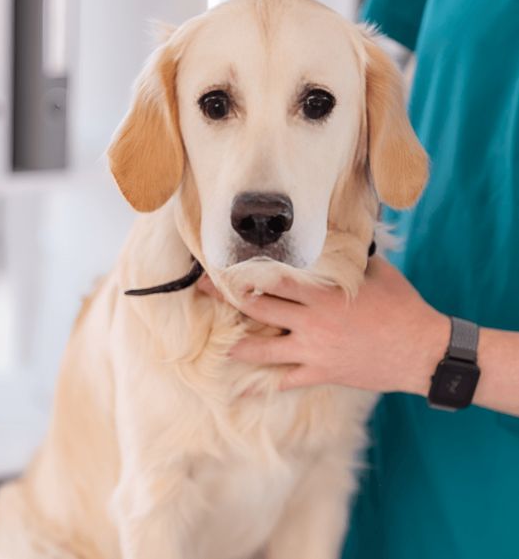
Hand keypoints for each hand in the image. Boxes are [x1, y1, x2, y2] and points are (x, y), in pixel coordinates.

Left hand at [198, 258, 449, 394]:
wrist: (423, 351)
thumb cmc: (402, 305)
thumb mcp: (376, 272)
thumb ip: (349, 257)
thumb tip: (334, 236)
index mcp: (321, 293)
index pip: (272, 278)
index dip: (243, 270)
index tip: (222, 264)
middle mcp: (310, 321)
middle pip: (257, 308)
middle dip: (226, 299)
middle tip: (203, 290)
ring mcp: (313, 350)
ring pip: (263, 348)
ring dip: (236, 344)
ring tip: (216, 342)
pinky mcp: (321, 373)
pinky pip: (285, 381)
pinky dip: (262, 387)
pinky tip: (242, 391)